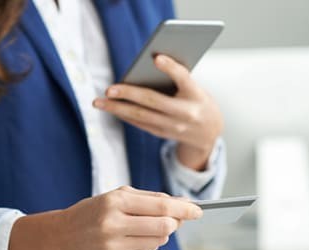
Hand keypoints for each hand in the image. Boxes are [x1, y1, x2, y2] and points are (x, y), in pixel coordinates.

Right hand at [8, 186, 201, 249]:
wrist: (62, 236)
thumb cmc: (93, 212)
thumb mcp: (117, 196)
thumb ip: (150, 199)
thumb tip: (182, 204)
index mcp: (116, 202)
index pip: (161, 206)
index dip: (184, 209)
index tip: (198, 210)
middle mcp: (114, 224)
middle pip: (164, 226)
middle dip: (175, 222)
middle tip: (176, 219)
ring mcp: (114, 246)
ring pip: (158, 240)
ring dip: (160, 233)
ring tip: (143, 227)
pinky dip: (146, 244)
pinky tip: (131, 239)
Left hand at [92, 55, 222, 170]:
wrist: (209, 131)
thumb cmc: (197, 99)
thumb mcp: (194, 87)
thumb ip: (175, 78)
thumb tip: (143, 68)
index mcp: (196, 94)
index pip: (184, 78)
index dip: (171, 68)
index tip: (156, 57)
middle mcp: (186, 113)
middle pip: (153, 101)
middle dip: (129, 94)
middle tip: (109, 89)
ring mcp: (175, 126)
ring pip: (142, 116)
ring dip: (118, 109)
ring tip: (99, 102)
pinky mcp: (164, 134)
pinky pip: (141, 124)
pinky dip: (125, 115)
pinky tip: (112, 108)